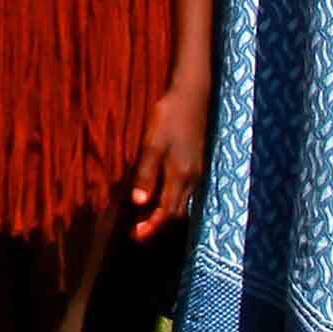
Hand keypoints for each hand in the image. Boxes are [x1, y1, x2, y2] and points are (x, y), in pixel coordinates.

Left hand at [126, 81, 207, 243]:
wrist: (192, 95)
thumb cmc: (170, 116)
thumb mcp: (153, 144)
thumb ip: (146, 173)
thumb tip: (139, 202)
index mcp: (180, 175)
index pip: (166, 210)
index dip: (151, 226)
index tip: (135, 236)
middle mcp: (192, 177)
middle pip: (176, 210)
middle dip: (158, 223)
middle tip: (137, 231)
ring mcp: (197, 170)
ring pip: (183, 201)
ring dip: (166, 212)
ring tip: (147, 217)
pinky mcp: (197, 162)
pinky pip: (186, 190)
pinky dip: (173, 199)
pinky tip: (162, 195)